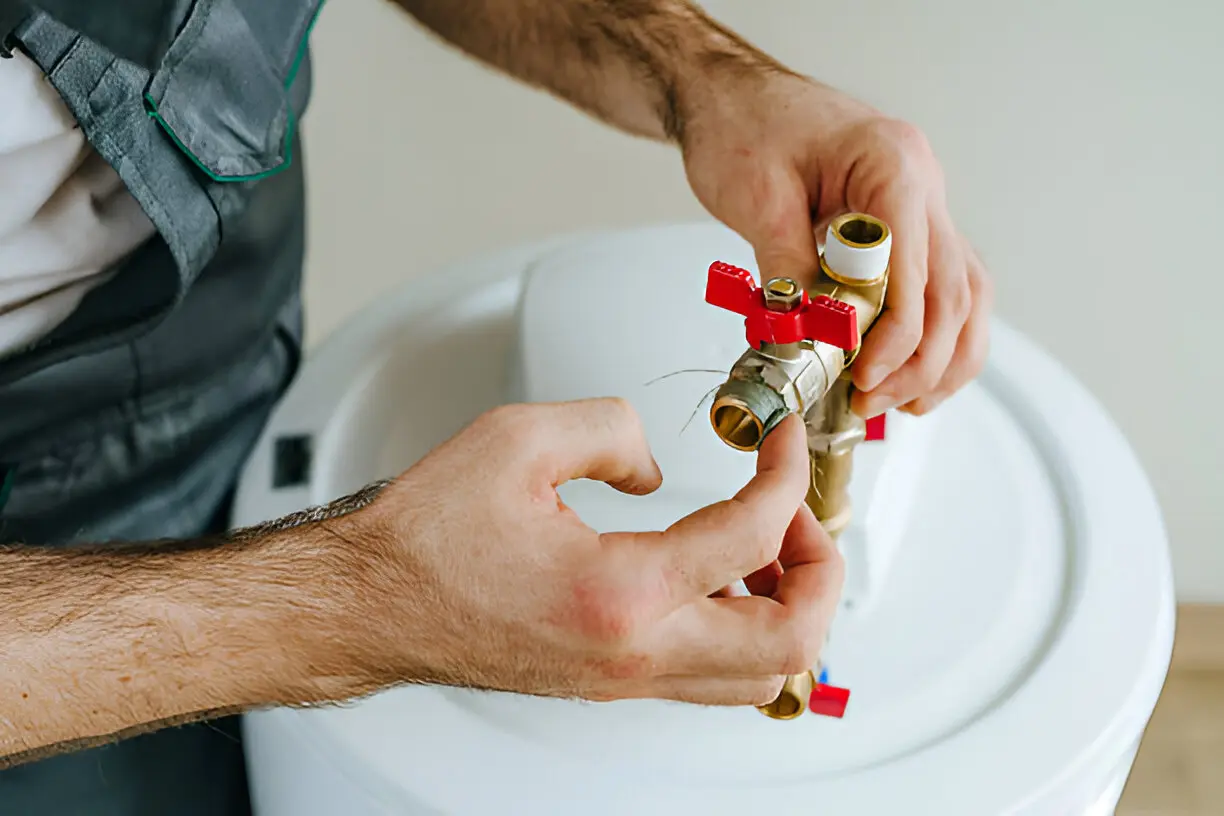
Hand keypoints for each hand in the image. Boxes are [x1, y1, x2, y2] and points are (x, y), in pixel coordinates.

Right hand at [326, 400, 842, 706]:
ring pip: (759, 676)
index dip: (786, 472)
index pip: (754, 533)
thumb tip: (658, 463)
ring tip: (764, 545)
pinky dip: (742, 628)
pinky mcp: (612, 683)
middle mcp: (634, 652)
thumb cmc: (427, 538)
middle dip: (820, 568)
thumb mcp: (518, 440)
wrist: (375, 606)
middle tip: (795, 513)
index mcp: (620, 592)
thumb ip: (613, 430)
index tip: (781, 441)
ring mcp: (626, 679)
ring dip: (787, 607)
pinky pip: (713, 675)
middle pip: (790, 643)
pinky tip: (715, 576)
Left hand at [680, 73, 992, 416]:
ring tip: (907, 403)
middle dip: (922, 359)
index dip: (897, 337)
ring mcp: (920, 203)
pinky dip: (934, 333)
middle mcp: (921, 183)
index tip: (864, 377)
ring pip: (966, 292)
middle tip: (875, 401)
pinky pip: (942, 284)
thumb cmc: (741, 126)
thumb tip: (811, 339)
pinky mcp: (904, 224)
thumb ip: (789, 269)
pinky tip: (910, 370)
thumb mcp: (756, 200)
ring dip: (945, 354)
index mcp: (893, 164)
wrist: (730, 96)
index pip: (918, 270)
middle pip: (955, 289)